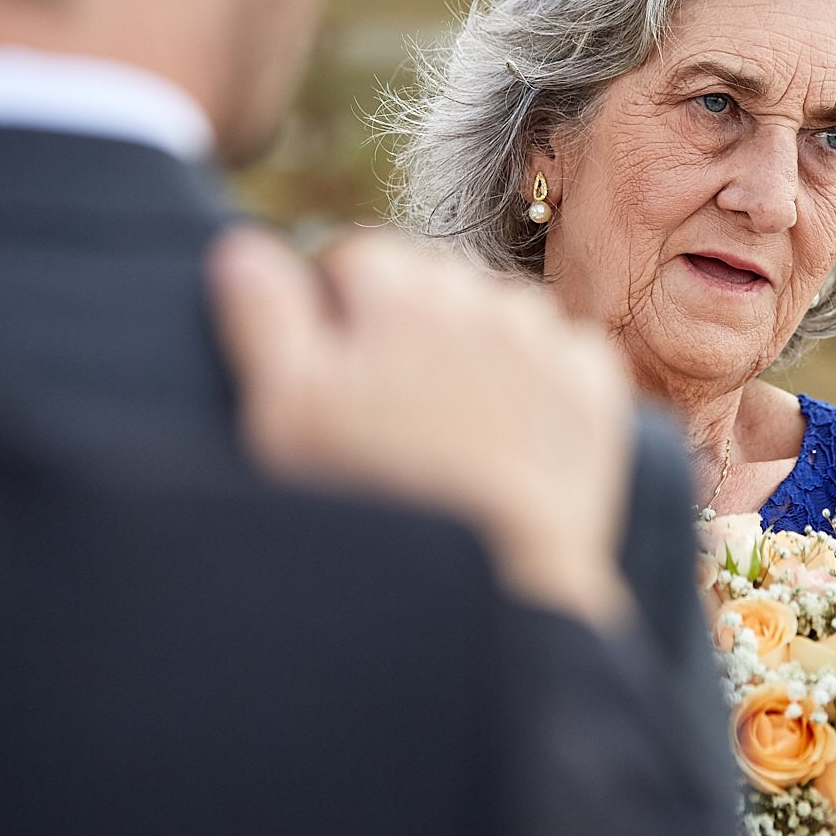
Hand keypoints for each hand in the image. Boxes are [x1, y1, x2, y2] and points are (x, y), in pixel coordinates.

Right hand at [208, 226, 633, 630]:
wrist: (492, 588)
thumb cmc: (371, 503)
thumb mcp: (285, 412)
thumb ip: (263, 315)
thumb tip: (242, 247)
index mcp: (396, 290)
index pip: (358, 258)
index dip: (337, 310)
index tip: (331, 369)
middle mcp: (478, 295)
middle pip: (432, 280)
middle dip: (406, 322)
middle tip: (386, 406)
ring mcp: (543, 338)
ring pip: (500, 311)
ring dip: (476, 344)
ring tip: (449, 425)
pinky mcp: (593, 386)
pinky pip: (563, 352)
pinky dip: (540, 379)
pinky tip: (512, 433)